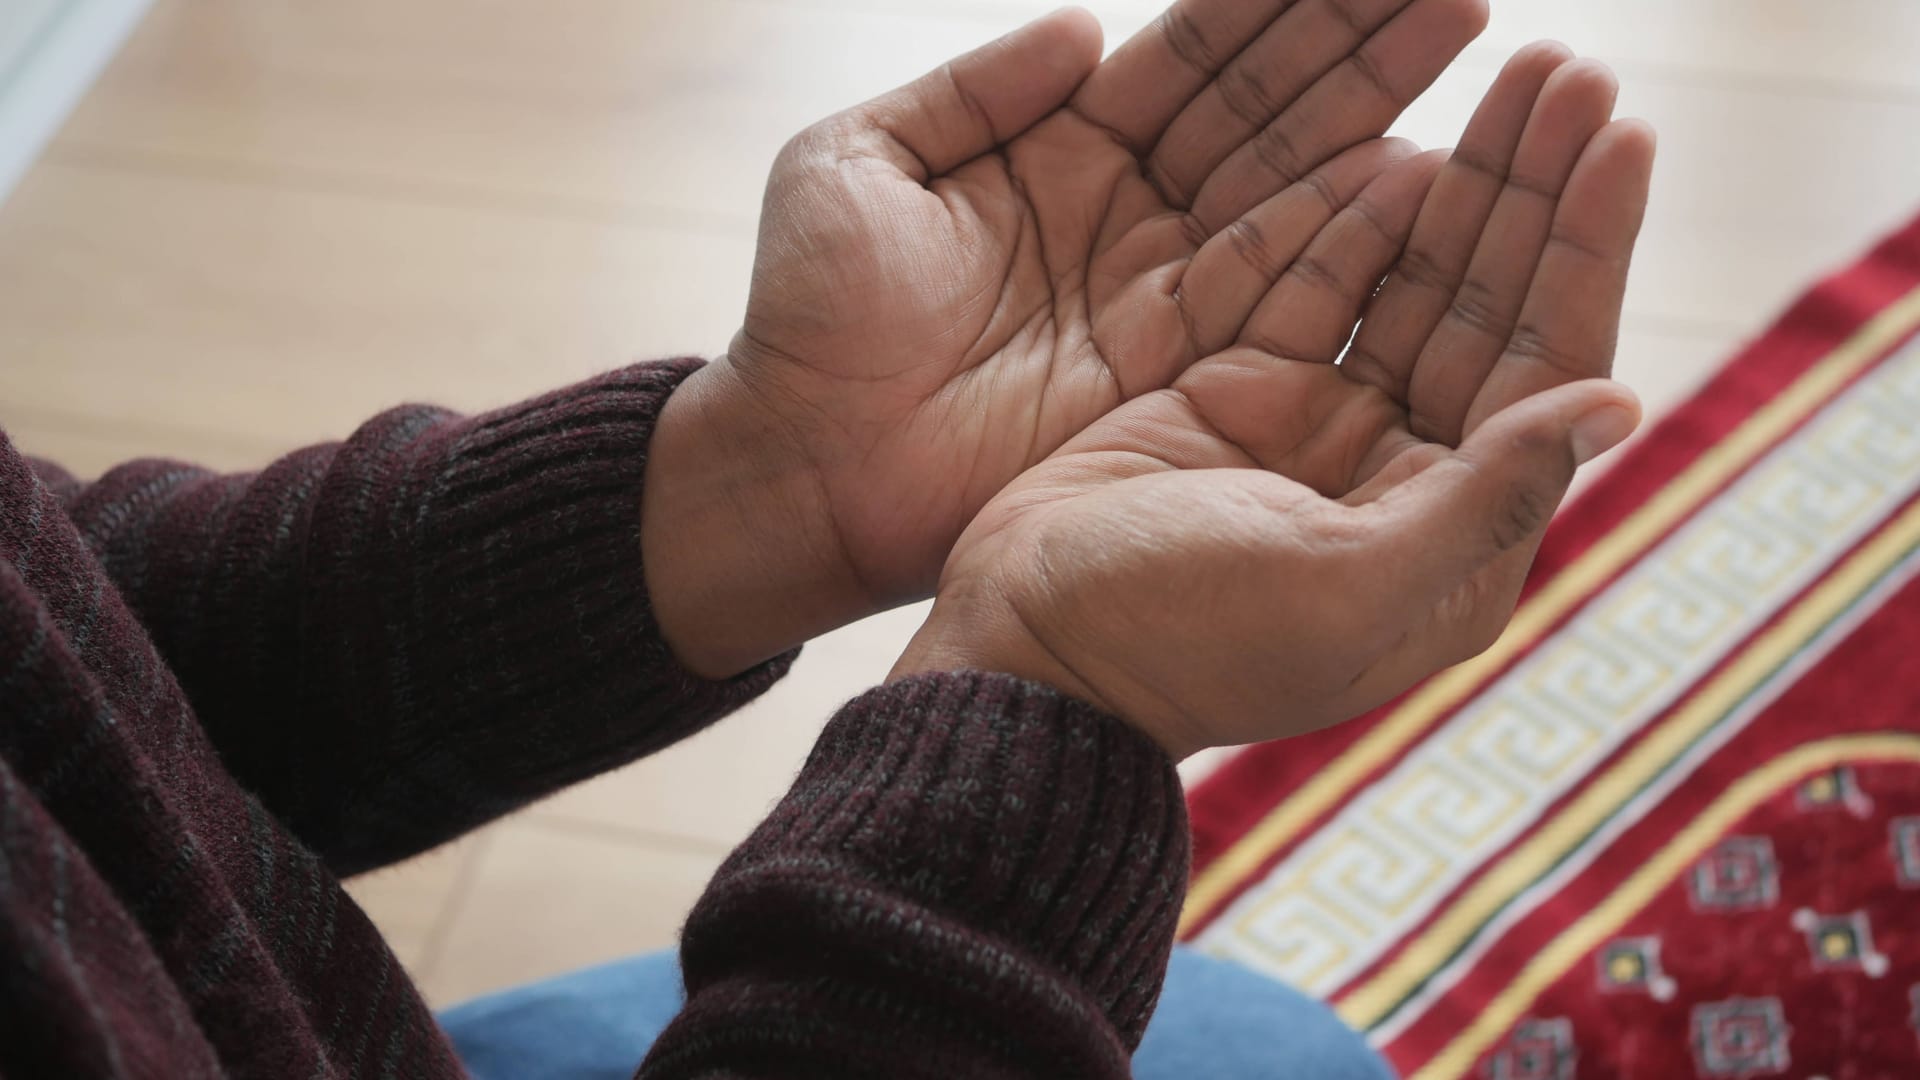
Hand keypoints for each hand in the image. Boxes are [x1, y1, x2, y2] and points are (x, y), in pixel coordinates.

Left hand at [643, 0, 1491, 676]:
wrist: (800, 468)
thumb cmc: (805, 318)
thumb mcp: (853, 168)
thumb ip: (969, 91)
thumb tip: (1088, 27)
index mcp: (1060, 144)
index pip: (1194, 53)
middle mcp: (1132, 210)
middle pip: (1268, 108)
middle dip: (1364, 42)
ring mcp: (1160, 291)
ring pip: (1291, 187)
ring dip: (1381, 116)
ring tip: (1473, 45)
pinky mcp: (1172, 373)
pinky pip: (1272, 291)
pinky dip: (1344, 236)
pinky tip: (1416, 171)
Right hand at [893, 46, 1656, 759]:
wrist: (1025, 648)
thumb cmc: (1182, 639)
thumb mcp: (1344, 584)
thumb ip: (1484, 499)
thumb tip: (1621, 404)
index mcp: (1455, 542)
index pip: (1547, 369)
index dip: (1585, 248)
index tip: (1623, 134)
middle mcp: (1404, 482)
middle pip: (1489, 310)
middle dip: (1532, 191)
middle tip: (1573, 71)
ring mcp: (1319, 434)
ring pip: (1411, 286)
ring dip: (1463, 186)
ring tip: (1518, 75)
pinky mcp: (1239, 396)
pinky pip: (1314, 288)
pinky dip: (1355, 219)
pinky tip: (1403, 143)